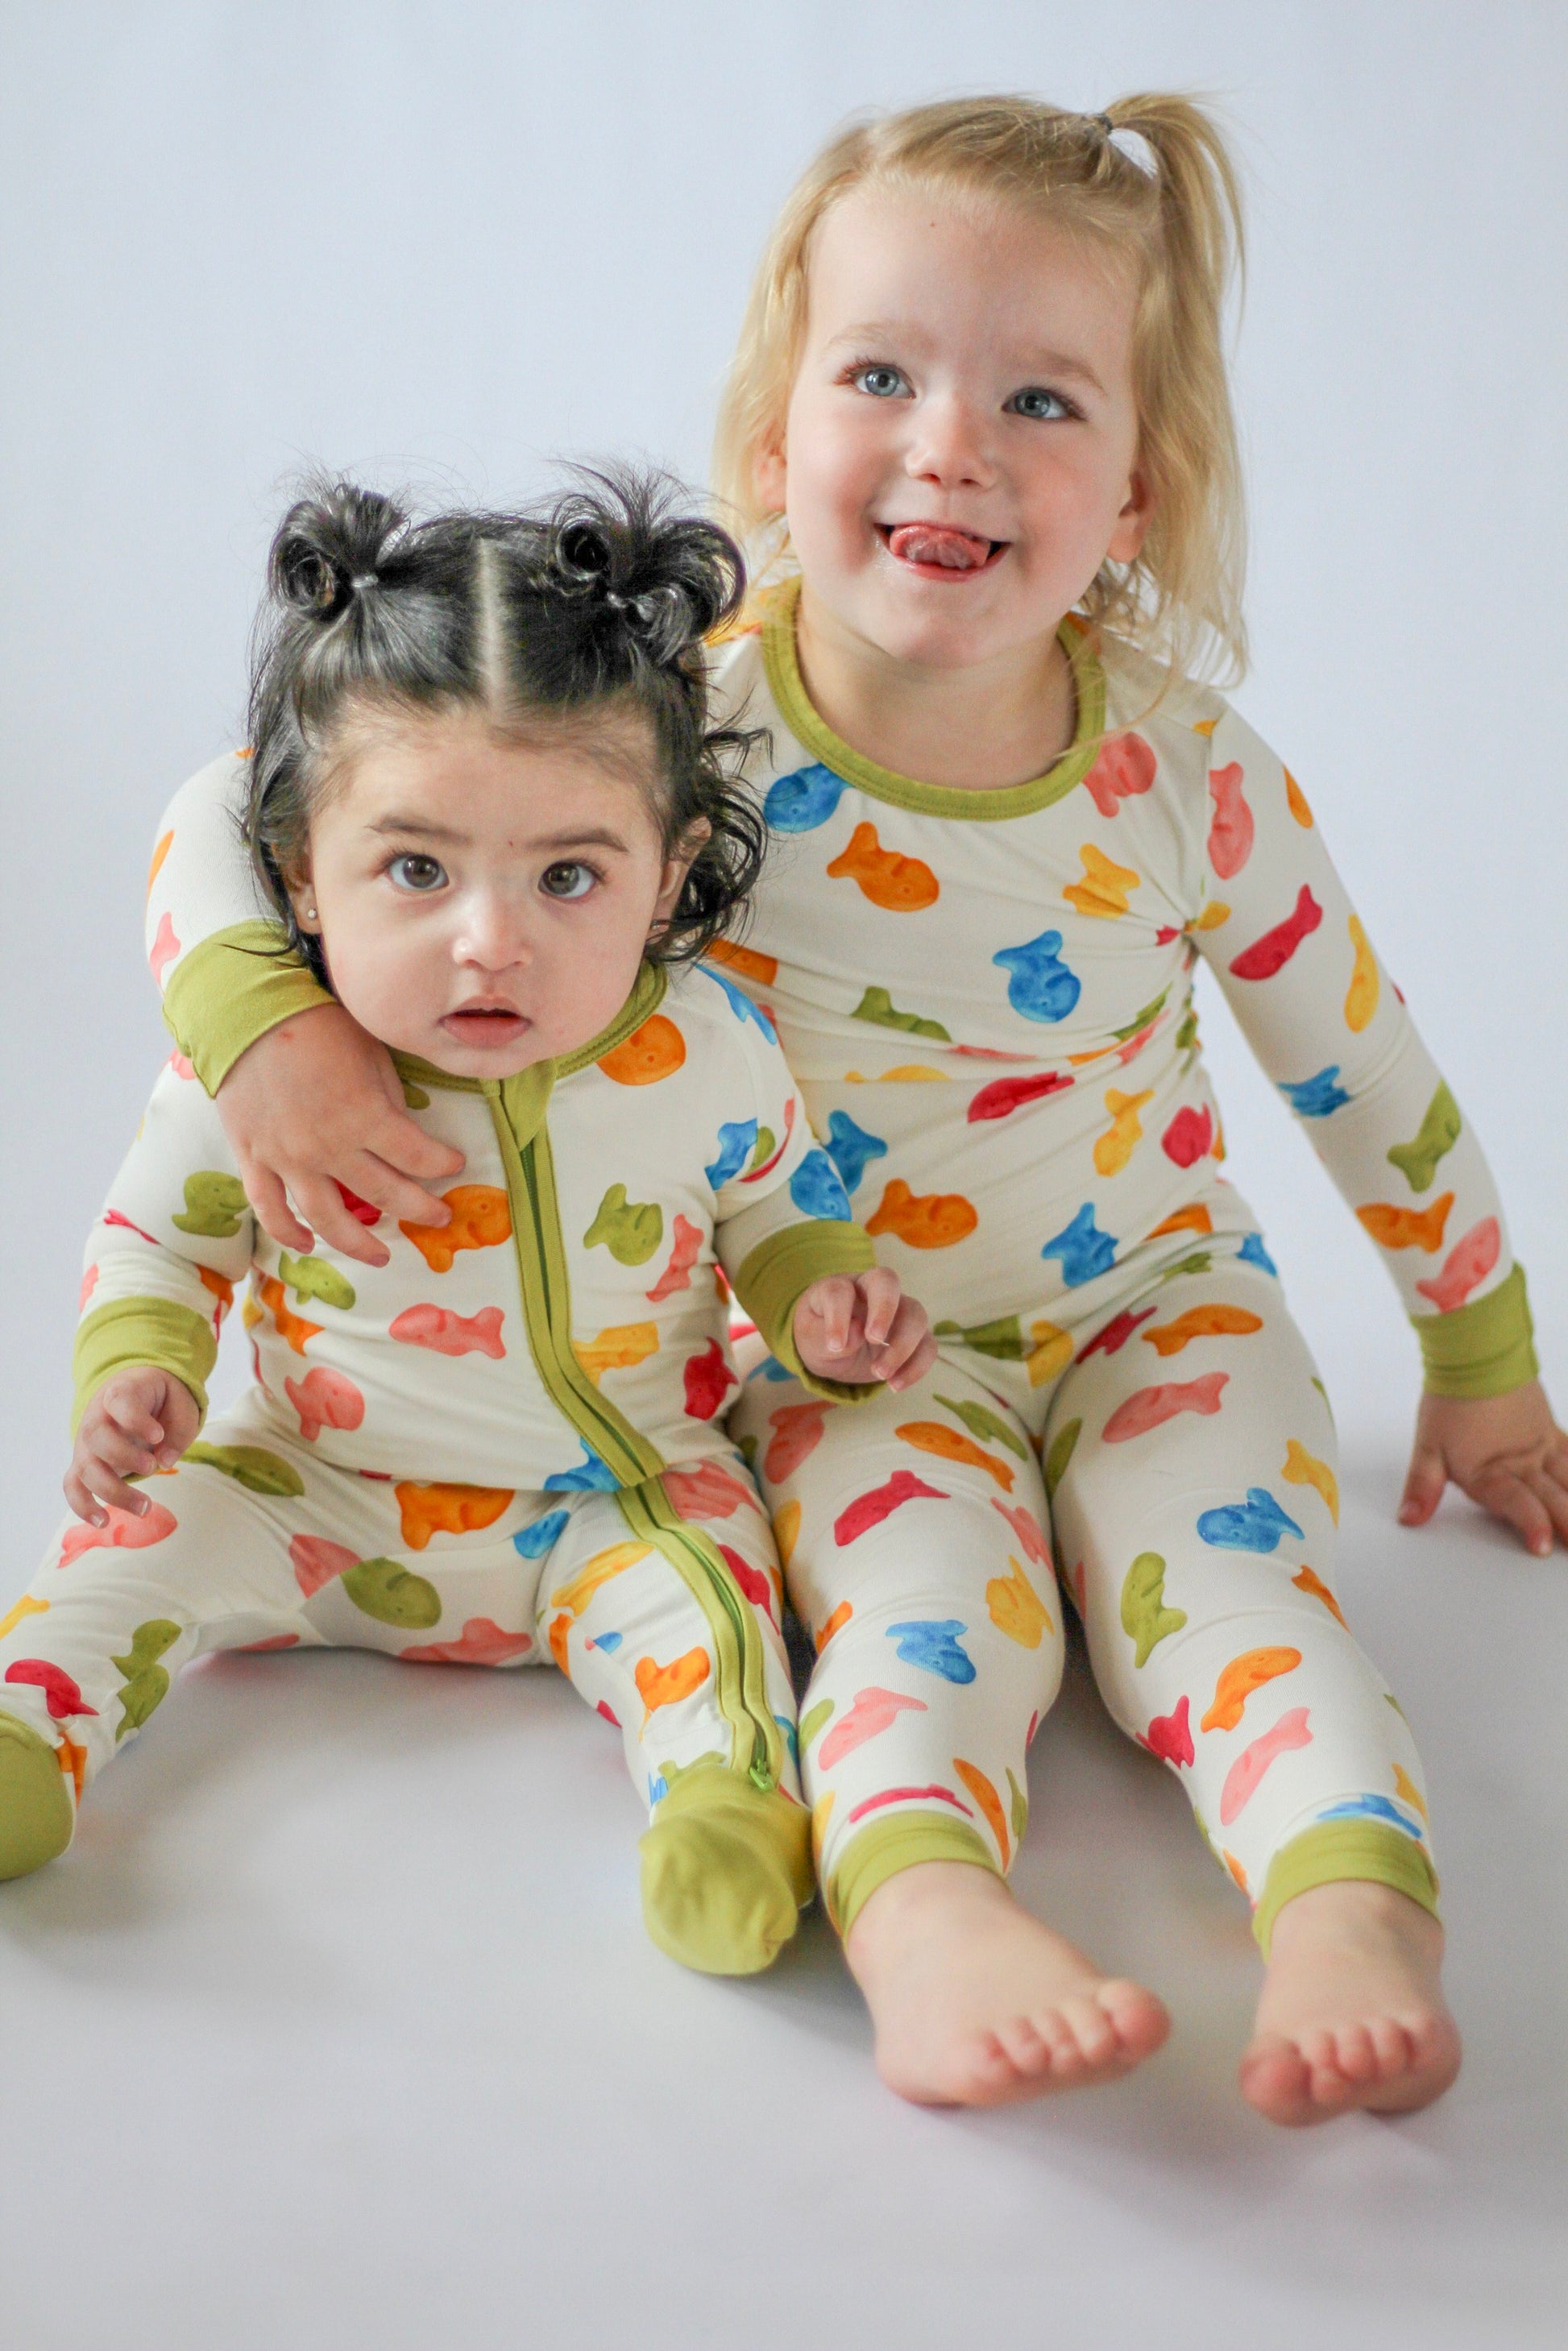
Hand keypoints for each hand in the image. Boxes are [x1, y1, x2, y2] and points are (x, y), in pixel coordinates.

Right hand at [66, 1367, 200, 1526]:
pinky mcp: (84, 1463)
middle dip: (124, 1457)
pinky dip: (82, 1505)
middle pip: (95, 1436)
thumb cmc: (161, 1401)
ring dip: (112, 1491)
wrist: (137, 1395)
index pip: (119, 1400)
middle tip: (153, 1468)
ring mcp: (86, 1442)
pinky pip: (73, 1485)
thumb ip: (178, 1431)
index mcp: (121, 1392)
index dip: (135, 1419)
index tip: (158, 1435)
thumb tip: (166, 1461)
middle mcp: (96, 1416)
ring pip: (85, 1466)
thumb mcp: (181, 1406)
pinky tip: (103, 1522)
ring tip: (144, 1508)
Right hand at [215, 1000, 464, 1266]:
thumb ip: (389, 1100)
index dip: (442, 1164)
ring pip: (328, 1219)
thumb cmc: (317, 1025)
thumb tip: (402, 1133)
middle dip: (420, 1209)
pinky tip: (307, 1244)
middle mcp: (329, 1148)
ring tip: (382, 1256)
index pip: (418, 1157)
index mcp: (365, 1117)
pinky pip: (270, 1210)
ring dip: (359, 1244)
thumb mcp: (371, 1054)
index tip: (454, 1165)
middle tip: (439, 1217)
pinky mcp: (253, 1160)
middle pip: (385, 1195)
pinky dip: (288, 1233)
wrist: (247, 1014)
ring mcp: (288, 1160)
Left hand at [792, 1267, 936, 1391]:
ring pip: (915, 1314)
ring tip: (879, 1374)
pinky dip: (917, 1367)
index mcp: (840, 1287)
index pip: (841, 1291)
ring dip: (901, 1347)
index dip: (839, 1316)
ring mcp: (898, 1311)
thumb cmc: (818, 1335)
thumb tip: (856, 1332)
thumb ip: (823, 1335)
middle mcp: (872, 1291)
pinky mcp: (913, 1336)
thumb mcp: (809, 1338)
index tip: (834, 1346)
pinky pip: (928, 1345)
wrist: (833, 1350)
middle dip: (884, 1310)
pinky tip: (895, 1385)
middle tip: (873, 1340)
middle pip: (888, 1282)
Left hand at [1399, 1379, 1567, 1557]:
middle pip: (1552, 1498)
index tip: (1543, 1547)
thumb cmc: (1451, 1400)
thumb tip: (1409, 1518)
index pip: (1514, 1503)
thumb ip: (1422, 1486)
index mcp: (1491, 1472)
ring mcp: (1541, 1448)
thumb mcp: (1427, 1447)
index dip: (1530, 1525)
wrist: (1477, 1356)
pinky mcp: (1551, 1432)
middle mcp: (1522, 1464)